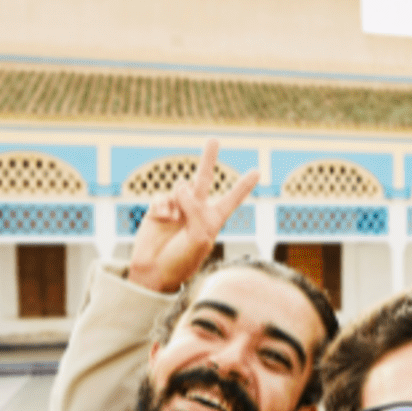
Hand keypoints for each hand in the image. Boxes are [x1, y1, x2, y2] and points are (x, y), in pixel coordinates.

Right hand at [126, 140, 259, 293]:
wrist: (153, 271)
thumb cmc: (182, 260)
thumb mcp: (200, 236)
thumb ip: (196, 208)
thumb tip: (182, 185)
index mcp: (213, 220)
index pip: (232, 199)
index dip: (243, 186)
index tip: (257, 171)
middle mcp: (196, 210)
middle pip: (205, 179)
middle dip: (209, 159)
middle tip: (214, 140)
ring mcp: (177, 207)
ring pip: (181, 186)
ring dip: (180, 199)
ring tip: (176, 219)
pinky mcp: (158, 207)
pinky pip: (162, 196)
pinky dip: (163, 206)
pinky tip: (163, 219)